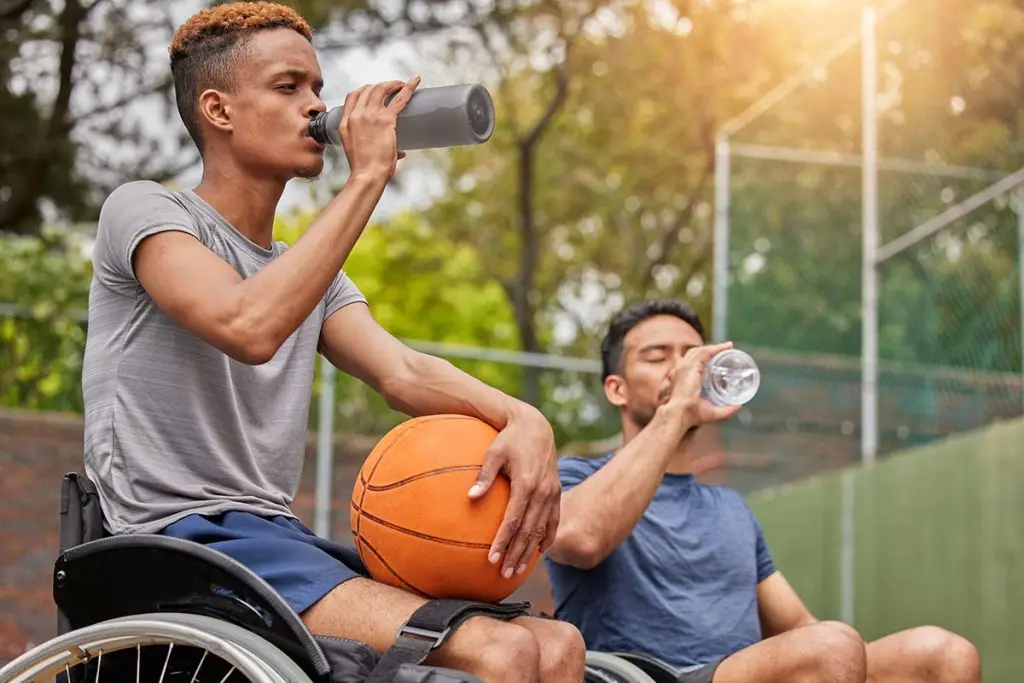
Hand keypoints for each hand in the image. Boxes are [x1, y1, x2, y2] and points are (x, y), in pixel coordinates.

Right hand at [337, 75, 420, 180]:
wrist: (367, 175)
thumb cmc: (365, 169)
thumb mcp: (358, 152)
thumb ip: (375, 147)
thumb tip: (401, 152)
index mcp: (345, 123)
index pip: (352, 96)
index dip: (364, 90)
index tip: (374, 90)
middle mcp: (355, 116)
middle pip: (367, 89)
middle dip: (380, 85)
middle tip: (393, 87)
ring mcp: (369, 116)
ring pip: (381, 89)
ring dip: (392, 83)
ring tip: (402, 85)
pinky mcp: (385, 119)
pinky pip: (399, 99)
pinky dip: (409, 88)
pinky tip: (415, 81)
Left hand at [468, 404, 560, 579]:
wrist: (536, 426)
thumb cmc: (509, 439)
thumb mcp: (493, 453)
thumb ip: (484, 477)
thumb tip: (470, 498)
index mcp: (527, 483)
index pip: (513, 520)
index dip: (503, 541)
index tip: (492, 558)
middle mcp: (543, 491)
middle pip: (528, 530)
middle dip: (516, 554)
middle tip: (504, 573)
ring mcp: (552, 493)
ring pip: (541, 529)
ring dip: (529, 551)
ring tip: (518, 570)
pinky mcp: (557, 492)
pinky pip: (554, 520)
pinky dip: (547, 538)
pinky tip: (539, 552)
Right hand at [662, 342, 742, 427]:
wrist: (679, 414)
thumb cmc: (690, 415)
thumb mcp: (712, 412)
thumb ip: (726, 410)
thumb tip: (739, 407)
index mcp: (684, 378)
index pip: (693, 362)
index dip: (705, 358)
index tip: (719, 357)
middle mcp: (682, 370)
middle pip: (696, 354)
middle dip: (710, 350)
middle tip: (726, 351)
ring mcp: (684, 367)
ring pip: (700, 351)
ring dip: (714, 347)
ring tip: (727, 347)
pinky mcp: (690, 366)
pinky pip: (705, 352)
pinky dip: (716, 348)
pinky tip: (726, 347)